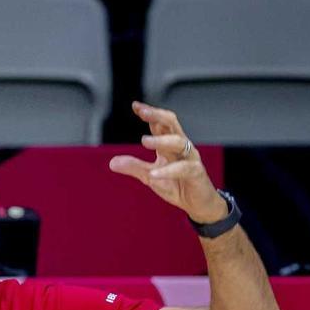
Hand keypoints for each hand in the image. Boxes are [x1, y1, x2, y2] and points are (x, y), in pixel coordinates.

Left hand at [109, 102, 228, 223]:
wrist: (198, 204)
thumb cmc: (177, 185)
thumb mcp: (150, 176)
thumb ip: (134, 167)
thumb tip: (112, 162)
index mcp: (169, 145)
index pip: (160, 124)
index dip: (149, 113)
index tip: (136, 105)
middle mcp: (181, 147)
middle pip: (172, 124)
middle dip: (157, 115)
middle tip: (143, 112)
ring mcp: (190, 158)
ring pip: (179, 142)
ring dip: (161, 140)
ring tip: (144, 141)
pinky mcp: (196, 173)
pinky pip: (183, 168)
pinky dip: (167, 171)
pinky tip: (154, 173)